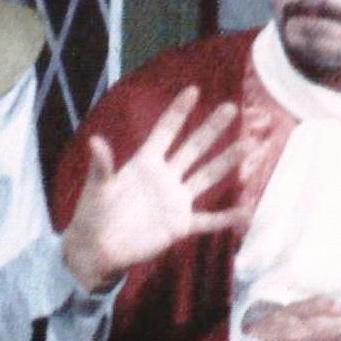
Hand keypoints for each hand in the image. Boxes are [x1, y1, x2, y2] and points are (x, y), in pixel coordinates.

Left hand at [60, 86, 246, 290]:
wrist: (98, 249)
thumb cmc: (93, 214)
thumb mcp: (96, 188)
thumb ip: (102, 166)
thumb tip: (94, 140)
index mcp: (144, 163)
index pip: (165, 131)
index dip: (178, 112)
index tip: (193, 90)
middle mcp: (165, 177)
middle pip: (193, 148)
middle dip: (211, 128)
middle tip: (230, 108)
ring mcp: (176, 200)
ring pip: (206, 177)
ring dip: (227, 162)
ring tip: (248, 146)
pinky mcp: (180, 225)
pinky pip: (208, 220)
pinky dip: (227, 218)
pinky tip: (247, 212)